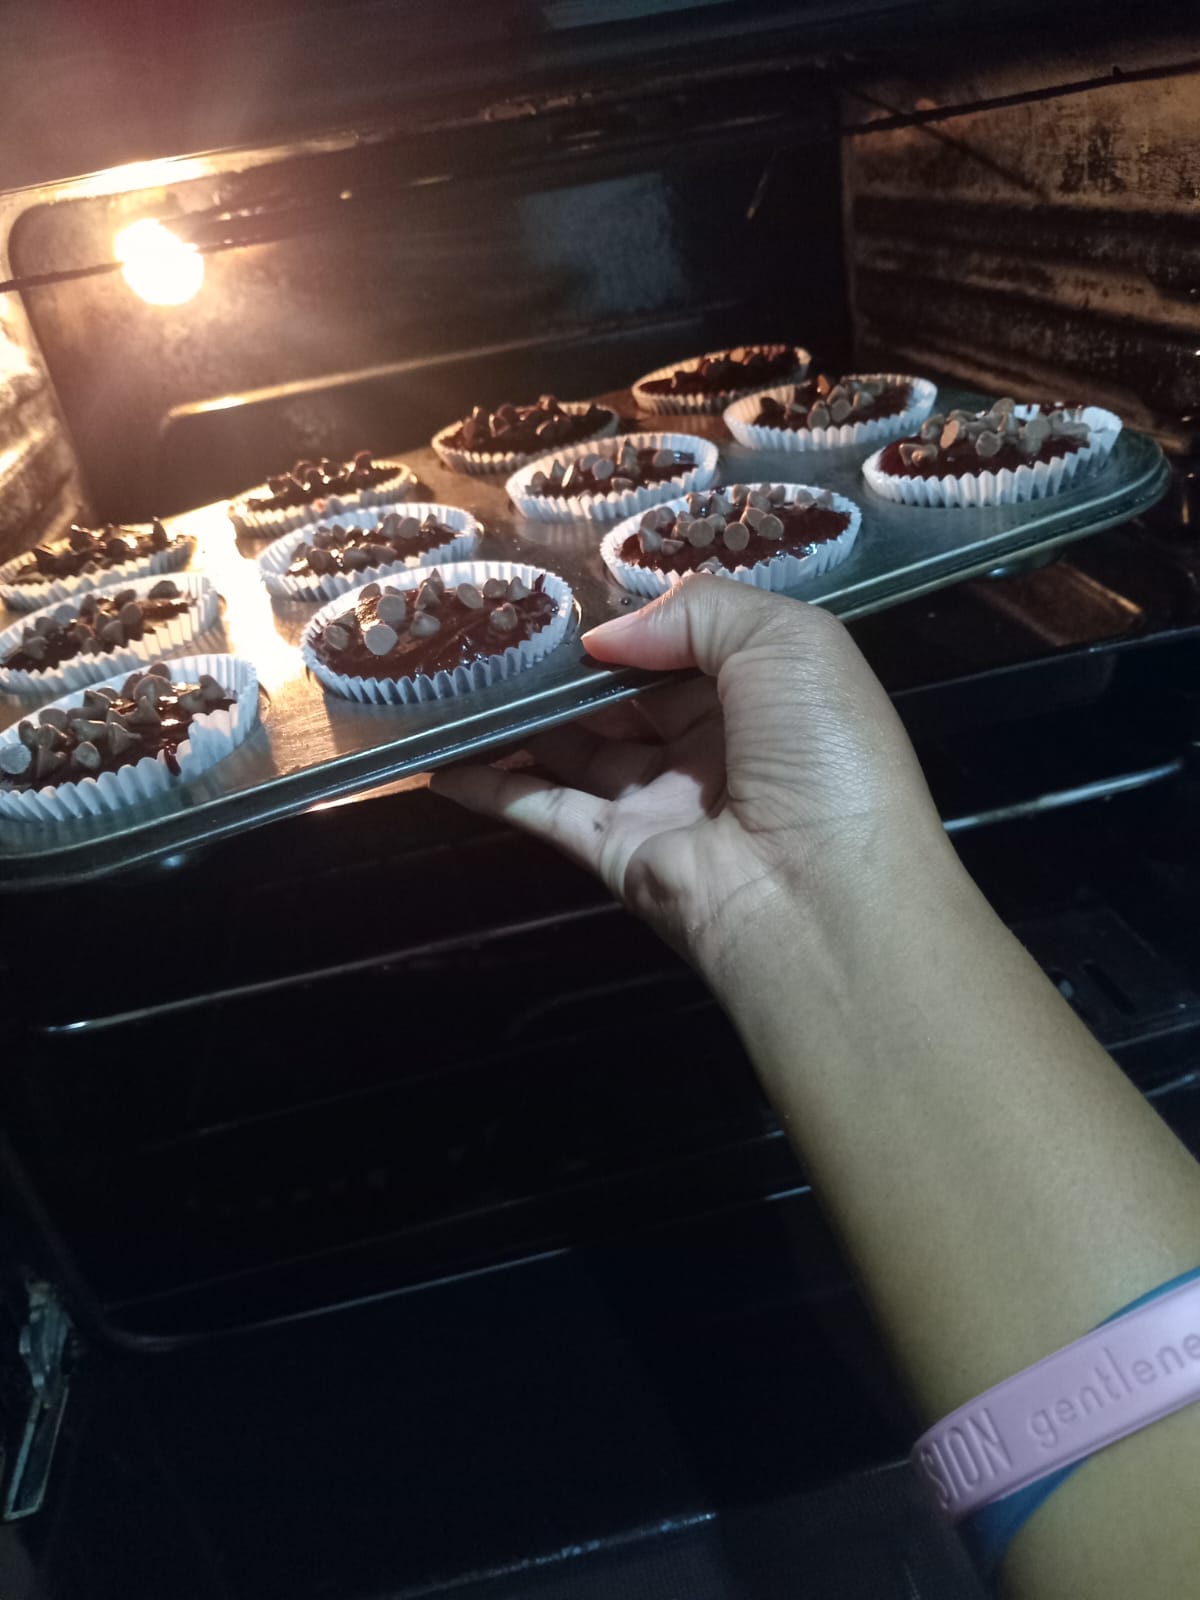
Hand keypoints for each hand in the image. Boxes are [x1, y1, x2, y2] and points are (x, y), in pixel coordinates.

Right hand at [430, 576, 950, 976]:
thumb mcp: (788, 641)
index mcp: (766, 695)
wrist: (822, 898)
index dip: (635, 624)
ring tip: (459, 675)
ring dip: (521, 716)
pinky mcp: (615, 853)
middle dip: (570, 666)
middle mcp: (713, 748)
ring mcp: (661, 804)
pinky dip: (492, 786)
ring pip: (576, 748)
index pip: (688, 647)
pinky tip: (441, 760)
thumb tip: (604, 638)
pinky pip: (544, 809)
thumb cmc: (822, 752)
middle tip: (498, 627)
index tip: (571, 596)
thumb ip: (695, 612)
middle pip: (625, 697)